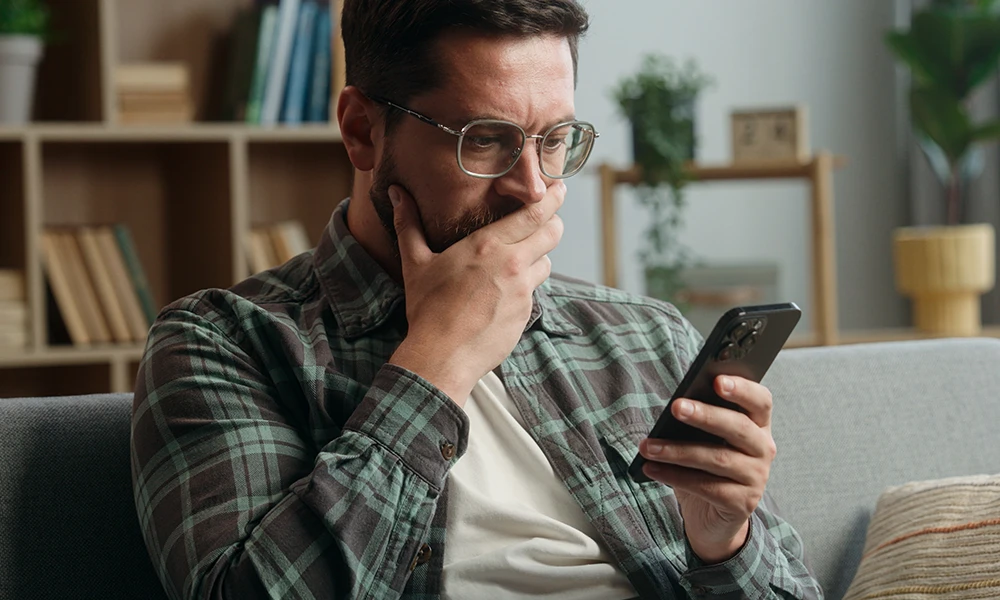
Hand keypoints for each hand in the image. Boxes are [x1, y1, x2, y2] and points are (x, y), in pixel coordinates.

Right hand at [388, 183, 564, 405]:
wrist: (442, 356)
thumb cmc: (427, 309)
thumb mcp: (416, 263)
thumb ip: (409, 225)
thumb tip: (396, 193)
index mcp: (488, 245)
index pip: (534, 213)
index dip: (551, 199)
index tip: (558, 189)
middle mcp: (512, 263)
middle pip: (552, 232)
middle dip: (554, 223)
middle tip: (549, 219)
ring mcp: (523, 290)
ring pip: (546, 263)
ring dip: (539, 258)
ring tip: (520, 261)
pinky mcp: (526, 313)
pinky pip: (534, 292)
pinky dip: (526, 287)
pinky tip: (506, 294)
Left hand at [638, 376, 776, 563]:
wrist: (710, 516)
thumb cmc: (704, 467)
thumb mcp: (702, 440)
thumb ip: (698, 422)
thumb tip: (675, 407)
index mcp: (758, 425)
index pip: (760, 401)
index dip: (742, 389)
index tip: (717, 380)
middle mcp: (764, 449)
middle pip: (738, 427)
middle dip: (705, 415)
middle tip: (676, 407)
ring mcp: (757, 478)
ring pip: (717, 458)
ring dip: (677, 451)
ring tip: (647, 447)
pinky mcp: (743, 503)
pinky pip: (707, 487)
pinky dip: (675, 476)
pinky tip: (652, 469)